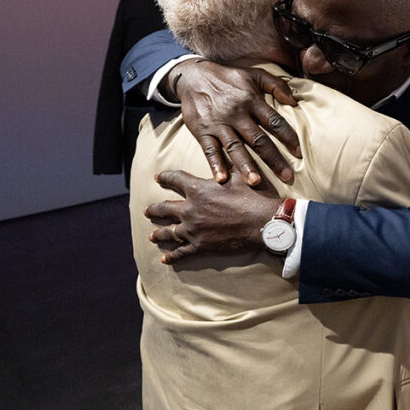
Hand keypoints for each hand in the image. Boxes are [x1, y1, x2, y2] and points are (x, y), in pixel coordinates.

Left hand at [144, 170, 280, 263]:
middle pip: (165, 208)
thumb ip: (226, 166)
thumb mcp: (238, 175)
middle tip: (147, 210)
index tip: (158, 177)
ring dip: (159, 233)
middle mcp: (190, 209)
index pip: (175, 179)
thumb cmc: (252, 197)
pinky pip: (181, 252)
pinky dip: (172, 255)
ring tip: (152, 235)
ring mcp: (193, 230)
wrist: (263, 223)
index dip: (165, 177)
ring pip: (169, 232)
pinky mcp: (200, 246)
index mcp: (198, 189)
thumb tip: (225, 151)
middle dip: (154, 209)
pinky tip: (164, 258)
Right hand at [169, 59, 302, 184]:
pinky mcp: (202, 131)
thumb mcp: (255, 74)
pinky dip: (215, 164)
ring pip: (235, 147)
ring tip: (255, 182)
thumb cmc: (229, 78)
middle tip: (287, 177)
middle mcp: (237, 114)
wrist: (194, 76)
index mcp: (252, 101)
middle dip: (273, 159)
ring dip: (245, 165)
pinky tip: (221, 179)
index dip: (288, 137)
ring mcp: (219, 124)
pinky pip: (209, 150)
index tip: (299, 154)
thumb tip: (295, 101)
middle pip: (258, 140)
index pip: (274, 122)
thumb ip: (277, 85)